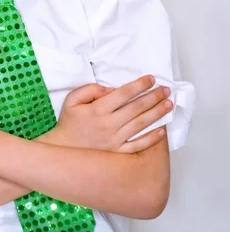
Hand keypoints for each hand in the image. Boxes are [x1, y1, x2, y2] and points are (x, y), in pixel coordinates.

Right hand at [41, 75, 171, 152]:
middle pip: (136, 107)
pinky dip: (151, 138)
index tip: (151, 78)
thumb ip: (89, 90)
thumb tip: (110, 89)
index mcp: (98, 109)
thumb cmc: (69, 123)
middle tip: (166, 90)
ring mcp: (115, 140)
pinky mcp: (117, 153)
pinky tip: (161, 131)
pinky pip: (138, 145)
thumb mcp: (72, 100)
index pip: (123, 93)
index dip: (139, 85)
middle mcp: (109, 124)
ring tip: (169, 105)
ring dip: (157, 113)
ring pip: (140, 124)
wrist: (63, 150)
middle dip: (153, 97)